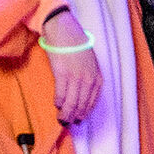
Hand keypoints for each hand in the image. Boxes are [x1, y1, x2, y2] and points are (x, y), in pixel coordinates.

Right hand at [42, 9, 101, 124]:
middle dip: (74, 117)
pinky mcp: (63, 74)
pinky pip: (61, 94)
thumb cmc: (76, 46)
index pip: (92, 102)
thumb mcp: (90, 63)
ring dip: (65, 114)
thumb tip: (80, 95)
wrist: (65, 31)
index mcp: (97, 77)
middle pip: (81, 105)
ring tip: (61, 119)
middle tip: (67, 123)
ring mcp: (76, 77)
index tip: (78, 120)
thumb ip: (88, 78)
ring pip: (72, 103)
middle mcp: (88, 79)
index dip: (84, 113)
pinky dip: (59, 102)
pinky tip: (57, 104)